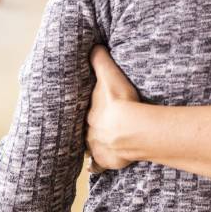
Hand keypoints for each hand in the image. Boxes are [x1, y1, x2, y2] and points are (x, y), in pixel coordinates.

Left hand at [86, 45, 138, 172]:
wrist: (130, 129)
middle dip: (87, 128)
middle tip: (94, 125)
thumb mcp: (110, 75)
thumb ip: (100, 60)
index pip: (80, 112)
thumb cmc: (120, 101)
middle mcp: (87, 132)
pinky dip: (97, 166)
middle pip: (84, 130)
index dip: (85, 110)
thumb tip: (93, 45)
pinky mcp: (105, 162)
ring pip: (88, 147)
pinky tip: (96, 166)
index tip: (88, 109)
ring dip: (91, 146)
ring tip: (95, 143)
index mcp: (87, 113)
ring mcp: (95, 148)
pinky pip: (98, 166)